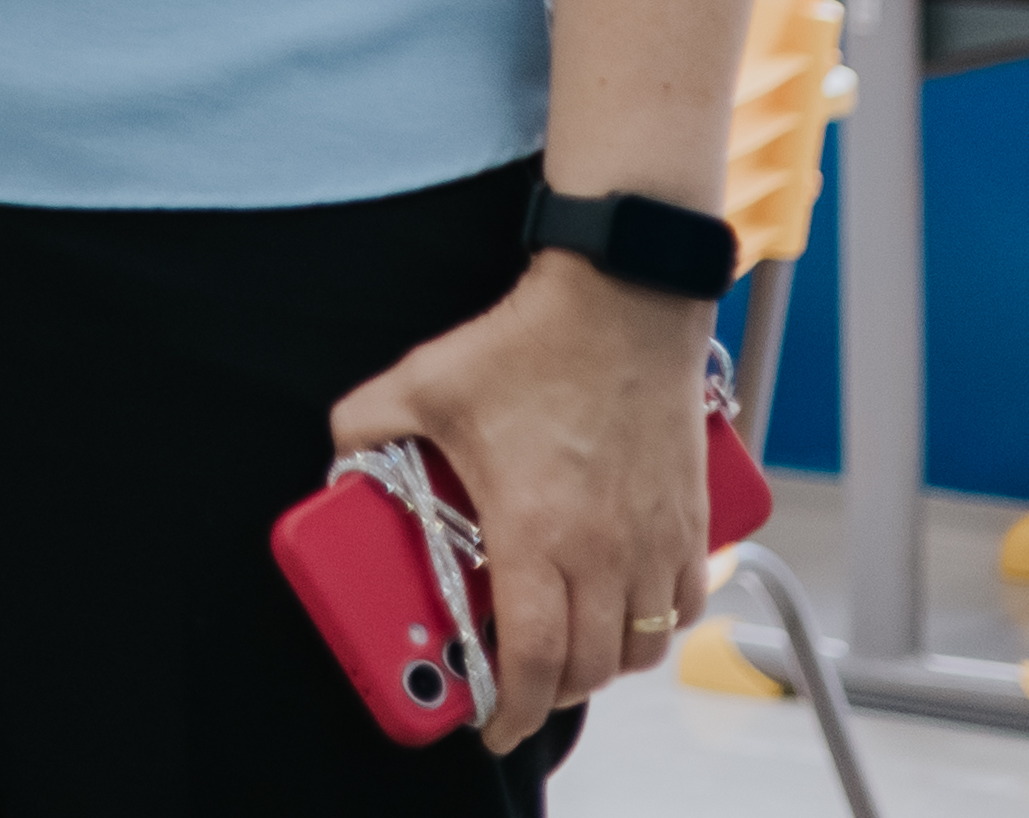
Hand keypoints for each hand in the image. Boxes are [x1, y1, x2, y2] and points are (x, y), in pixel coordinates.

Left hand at [325, 251, 715, 750]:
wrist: (623, 303)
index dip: (512, 709)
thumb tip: (341, 454)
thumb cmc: (531, 345)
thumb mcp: (424, 381)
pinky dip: (656, 624)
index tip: (494, 725)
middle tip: (519, 683)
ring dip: (605, 663)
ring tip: (568, 649)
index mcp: (536, 534)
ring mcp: (654, 540)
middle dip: (549, 692)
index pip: (533, 660)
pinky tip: (626, 607)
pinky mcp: (688, 520)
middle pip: (587, 667)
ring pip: (641, 646)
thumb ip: (367, 423)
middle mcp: (604, 551)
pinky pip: (682, 603)